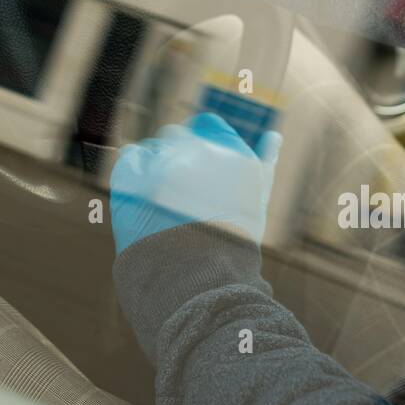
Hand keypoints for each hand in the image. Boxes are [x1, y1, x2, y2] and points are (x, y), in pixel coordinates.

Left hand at [110, 112, 281, 255]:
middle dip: (177, 155)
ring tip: (159, 199)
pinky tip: (143, 195)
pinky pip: (130, 158)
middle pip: (177, 135)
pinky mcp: (132, 177)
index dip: (201, 144)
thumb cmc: (230, 244)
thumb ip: (265, 163)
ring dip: (154, 164)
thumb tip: (273, 136)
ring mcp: (160, 162)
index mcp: (227, 150)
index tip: (199, 167)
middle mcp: (195, 149)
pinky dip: (134, 172)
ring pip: (153, 147)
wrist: (194, 280)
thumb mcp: (255, 201)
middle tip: (178, 189)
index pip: (207, 124)